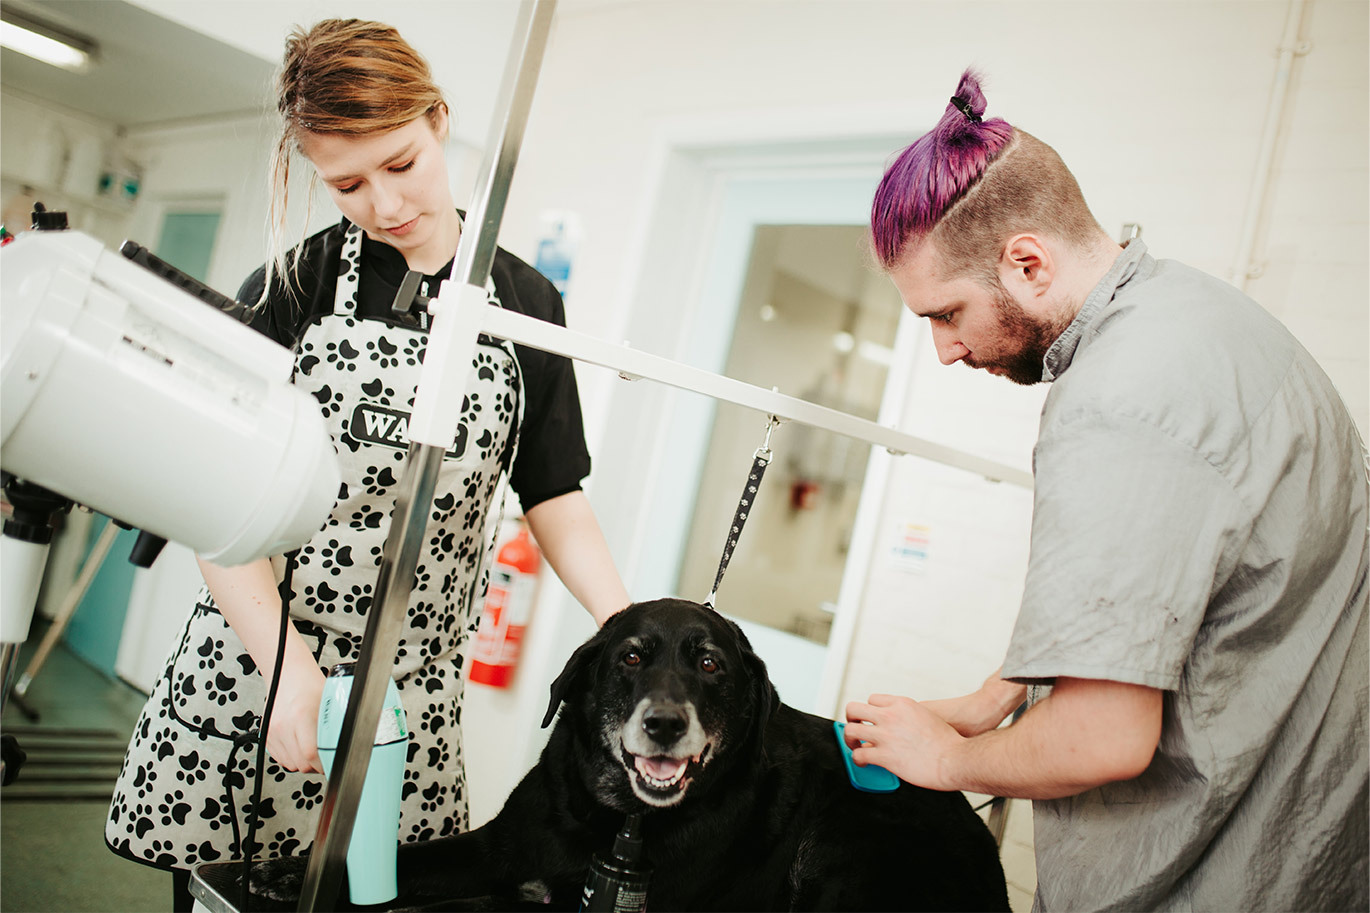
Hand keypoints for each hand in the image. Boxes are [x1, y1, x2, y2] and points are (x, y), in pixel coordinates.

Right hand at [264, 661, 325, 773]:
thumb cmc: (309, 685)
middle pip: (300, 763)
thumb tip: (347, 744)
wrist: (286, 674)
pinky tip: (300, 746)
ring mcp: (272, 732)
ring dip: (303, 763)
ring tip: (313, 751)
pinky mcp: (266, 736)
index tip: (333, 764)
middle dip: (315, 766)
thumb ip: (335, 725)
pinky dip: (292, 758)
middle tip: (325, 759)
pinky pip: (280, 759)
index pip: (310, 753)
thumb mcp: (329, 702)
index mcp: (301, 716)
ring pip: (290, 765)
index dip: (323, 764)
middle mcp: (283, 725)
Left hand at [844, 694, 963, 790]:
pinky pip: (859, 755)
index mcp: (901, 704)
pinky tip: (863, 763)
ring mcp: (885, 735)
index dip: (870, 712)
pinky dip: (857, 760)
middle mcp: (890, 716)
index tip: (871, 721)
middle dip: (852, 719)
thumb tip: (902, 725)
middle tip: (855, 728)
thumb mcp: (927, 716)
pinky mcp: (884, 756)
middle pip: (854, 709)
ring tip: (855, 747)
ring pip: (850, 731)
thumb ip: (908, 717)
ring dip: (850, 740)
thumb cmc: (948, 742)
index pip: (872, 699)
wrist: (956, 758)